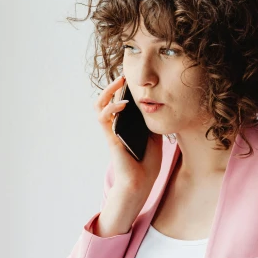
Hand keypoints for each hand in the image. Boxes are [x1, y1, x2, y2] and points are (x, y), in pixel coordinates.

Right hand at [95, 75, 162, 197]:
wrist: (141, 182)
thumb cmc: (148, 163)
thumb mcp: (155, 136)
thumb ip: (152, 121)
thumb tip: (157, 104)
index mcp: (126, 125)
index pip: (120, 101)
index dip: (123, 89)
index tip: (133, 78)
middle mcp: (116, 126)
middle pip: (106, 99)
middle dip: (113, 85)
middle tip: (124, 76)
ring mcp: (111, 131)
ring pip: (100, 105)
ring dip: (107, 91)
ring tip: (120, 82)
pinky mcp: (110, 137)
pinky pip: (104, 117)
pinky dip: (111, 107)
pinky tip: (123, 104)